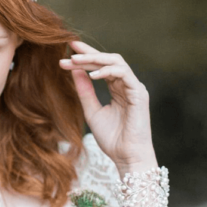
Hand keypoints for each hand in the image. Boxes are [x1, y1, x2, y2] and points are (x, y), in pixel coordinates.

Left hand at [58, 41, 155, 168]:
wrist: (126, 157)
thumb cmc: (112, 138)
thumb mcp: (91, 111)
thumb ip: (84, 91)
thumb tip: (74, 71)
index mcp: (117, 88)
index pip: (101, 66)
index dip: (86, 57)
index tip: (67, 53)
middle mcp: (127, 85)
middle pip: (108, 60)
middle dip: (88, 54)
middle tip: (70, 49)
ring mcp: (134, 88)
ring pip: (116, 62)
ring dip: (95, 59)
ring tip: (76, 60)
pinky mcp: (139, 94)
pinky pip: (124, 74)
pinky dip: (107, 71)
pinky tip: (91, 76)